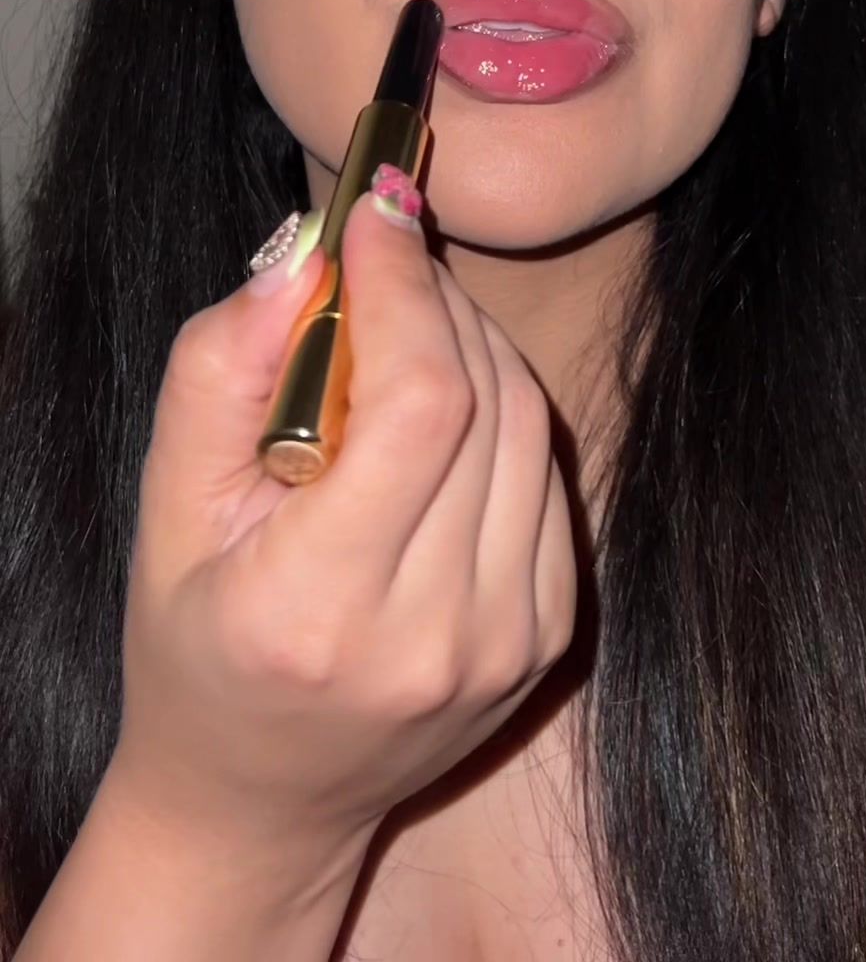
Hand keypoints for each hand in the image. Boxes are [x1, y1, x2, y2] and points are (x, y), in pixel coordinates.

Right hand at [112, 177, 578, 891]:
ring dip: (471, 342)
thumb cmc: (198, 643)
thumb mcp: (168, 509)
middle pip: (485, 398)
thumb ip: (218, 374)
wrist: (262, 800)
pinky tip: (438, 410)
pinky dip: (498, 412)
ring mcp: (508, 642)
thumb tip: (304, 258)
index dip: (406, 286)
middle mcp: (436, 633)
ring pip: (528, 422)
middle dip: (433, 299)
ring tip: (403, 329)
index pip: (419, 403)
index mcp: (322, 608)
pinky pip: (545, 472)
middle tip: (380, 262)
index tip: (374, 214)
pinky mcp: (548, 636)